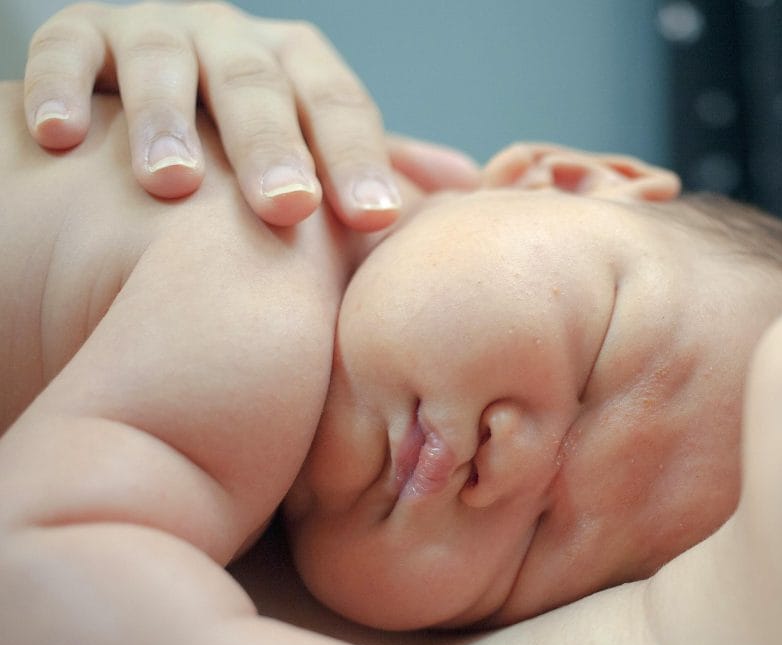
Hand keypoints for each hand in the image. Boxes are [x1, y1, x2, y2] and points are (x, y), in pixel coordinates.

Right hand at [22, 1, 479, 229]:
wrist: (158, 95)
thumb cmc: (254, 137)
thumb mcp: (317, 140)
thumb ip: (382, 161)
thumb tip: (468, 185)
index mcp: (298, 66)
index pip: (339, 106)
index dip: (358, 159)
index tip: (375, 220)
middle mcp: (233, 40)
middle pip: (258, 85)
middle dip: (271, 146)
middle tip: (284, 209)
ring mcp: (158, 32)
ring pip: (164, 63)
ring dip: (165, 120)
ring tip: (170, 182)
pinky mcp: (84, 34)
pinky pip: (68, 49)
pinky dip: (61, 87)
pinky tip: (57, 137)